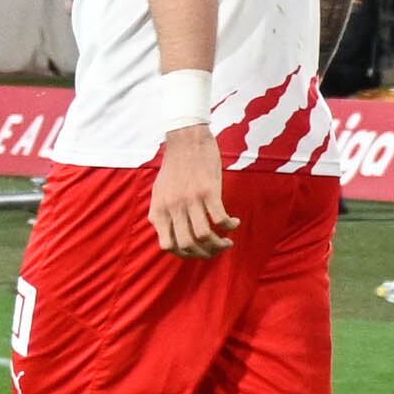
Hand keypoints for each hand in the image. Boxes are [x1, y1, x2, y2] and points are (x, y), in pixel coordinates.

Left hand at [151, 125, 235, 258]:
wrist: (185, 139)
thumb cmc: (175, 165)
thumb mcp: (159, 192)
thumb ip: (163, 213)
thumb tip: (170, 233)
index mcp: (159, 210)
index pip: (169, 246)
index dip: (185, 254)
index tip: (198, 252)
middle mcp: (172, 208)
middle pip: (188, 245)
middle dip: (205, 254)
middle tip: (216, 250)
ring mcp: (190, 200)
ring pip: (205, 235)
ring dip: (219, 244)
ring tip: (227, 241)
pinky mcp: (208, 191)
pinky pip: (220, 218)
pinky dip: (230, 225)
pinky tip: (235, 222)